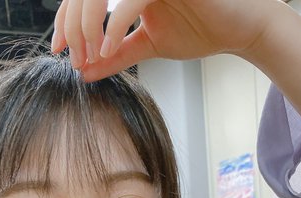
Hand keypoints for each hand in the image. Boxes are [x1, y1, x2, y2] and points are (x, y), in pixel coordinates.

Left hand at [51, 0, 283, 81]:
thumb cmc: (201, 28)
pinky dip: (114, 23)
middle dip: (73, 26)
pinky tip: (108, 48)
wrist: (240, 29)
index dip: (66, 22)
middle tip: (75, 58)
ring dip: (87, 24)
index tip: (60, 51)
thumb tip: (83, 72)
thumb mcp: (148, 46)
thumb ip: (116, 55)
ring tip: (89, 55)